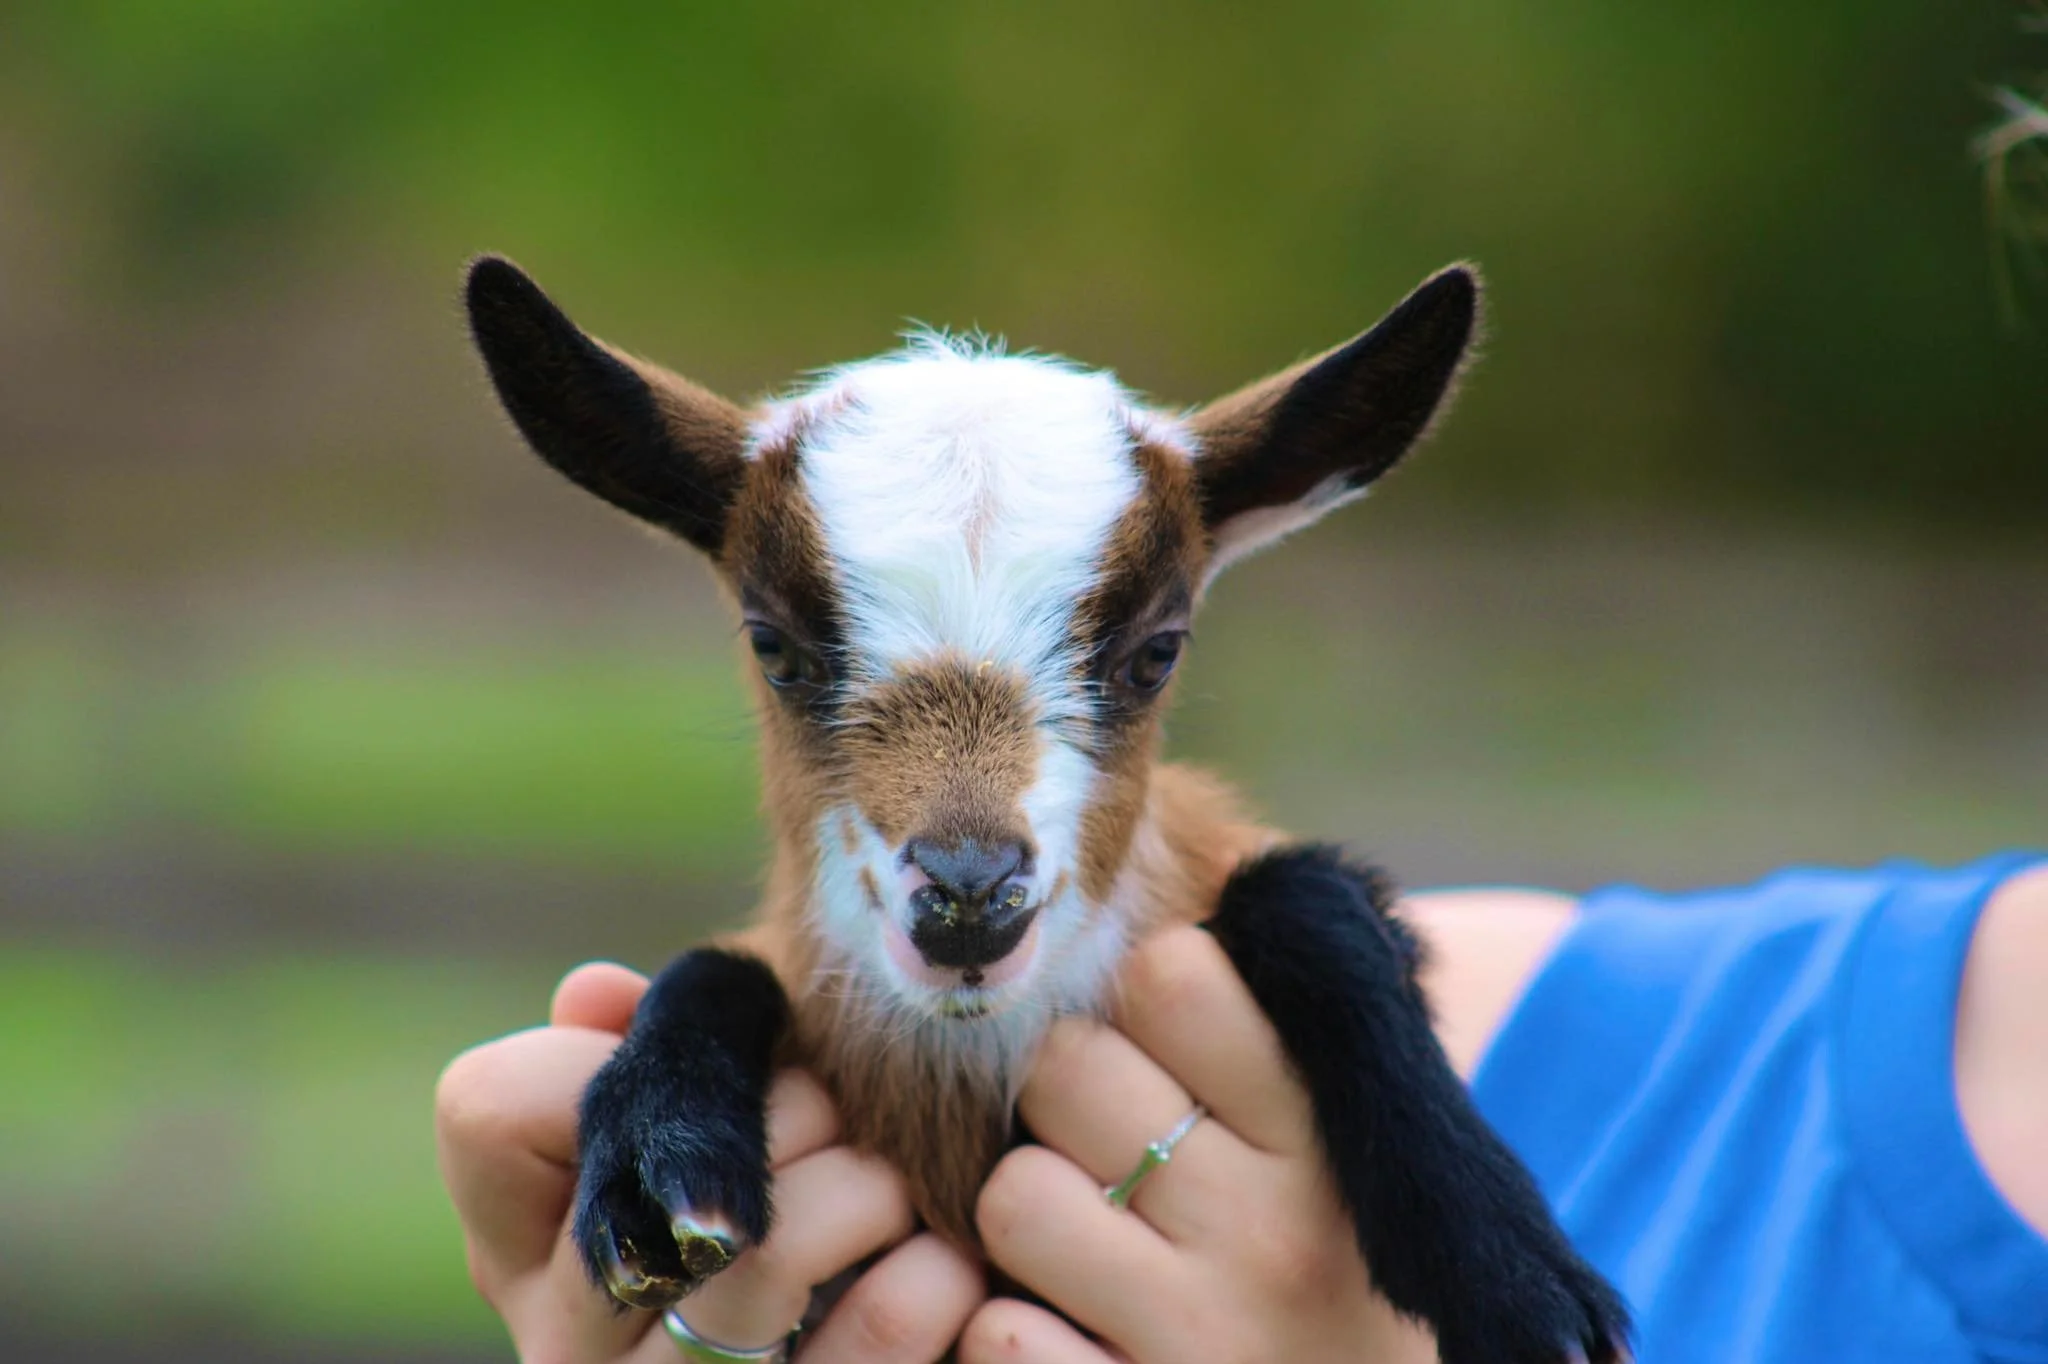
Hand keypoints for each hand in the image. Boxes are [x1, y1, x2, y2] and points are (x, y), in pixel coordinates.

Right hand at [435, 961, 985, 1362]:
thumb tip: (596, 996)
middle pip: (663, 1173)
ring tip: (892, 1187)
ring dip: (867, 1186)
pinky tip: (941, 1262)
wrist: (838, 1337)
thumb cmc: (776, 1189)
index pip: (491, 1104)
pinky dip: (931, 1271)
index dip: (604, 1052)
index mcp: (519, 1244)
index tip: (703, 1073)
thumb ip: (653, 1045)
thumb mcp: (704, 1103)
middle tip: (842, 1111)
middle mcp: (566, 1340)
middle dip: (795, 1108)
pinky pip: (877, 1331)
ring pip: (764, 1256)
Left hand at [962, 927, 1436, 1363]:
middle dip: (1070, 1093)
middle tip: (1113, 1138)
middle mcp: (1272, 1230)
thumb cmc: (1352, 1260)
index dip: (1151, 994)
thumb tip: (1234, 864)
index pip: (1174, 973)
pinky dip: (1014, 1330)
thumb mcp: (1357, 1137)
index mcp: (1330, 1132)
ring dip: (1033, 1211)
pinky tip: (1066, 1327)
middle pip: (1068, 1068)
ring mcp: (1204, 1335)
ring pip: (1015, 1197)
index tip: (1172, 1042)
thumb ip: (1282, 1021)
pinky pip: (1000, 1337)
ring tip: (1089, 1232)